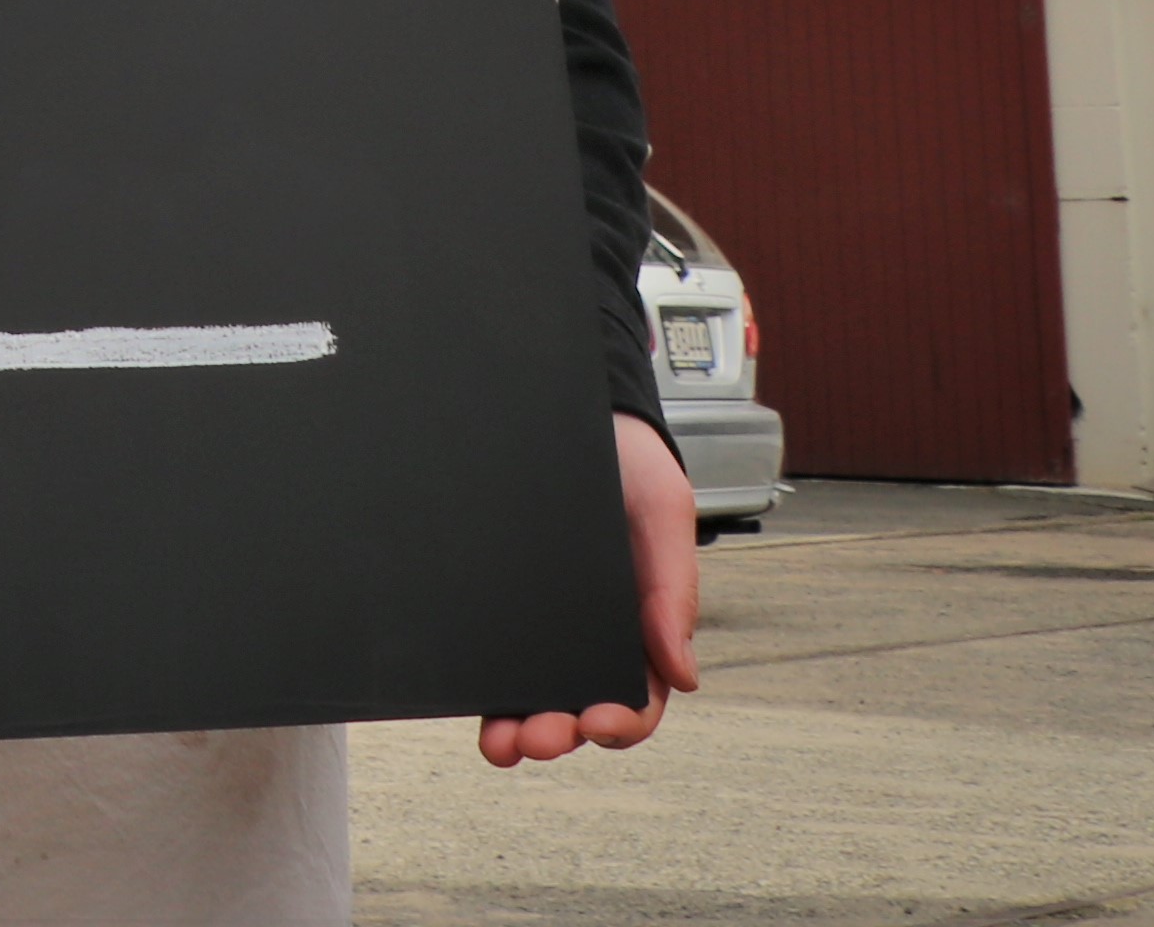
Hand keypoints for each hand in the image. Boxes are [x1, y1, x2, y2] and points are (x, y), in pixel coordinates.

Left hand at [475, 413, 701, 765]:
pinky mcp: (497, 604)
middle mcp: (590, 634)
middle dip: (561, 733)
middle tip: (537, 737)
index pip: (640, 695)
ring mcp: (540, 624)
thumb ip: (674, 587)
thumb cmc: (629, 462)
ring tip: (502, 743)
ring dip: (519, 729)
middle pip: (580, 707)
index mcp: (641, 624)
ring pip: (533, 695)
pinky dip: (483, 692)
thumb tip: (684, 675)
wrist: (571, 410)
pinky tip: (468, 705)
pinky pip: (491, 658)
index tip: (600, 722)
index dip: (624, 721)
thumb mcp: (663, 510)